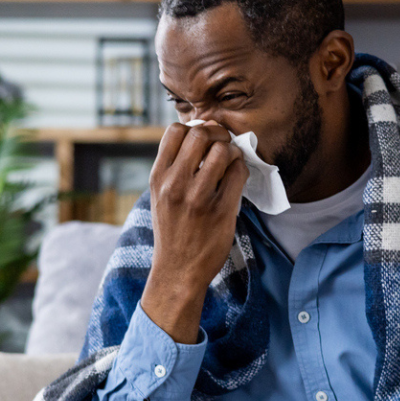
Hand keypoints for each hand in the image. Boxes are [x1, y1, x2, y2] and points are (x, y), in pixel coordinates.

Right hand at [141, 120, 247, 343]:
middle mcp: (175, 184)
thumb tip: (201, 132)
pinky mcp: (221, 211)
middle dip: (217, 135)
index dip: (194, 128)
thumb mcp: (160, 195)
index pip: (175, 131)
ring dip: (231, 152)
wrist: (177, 271)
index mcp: (158, 178)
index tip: (203, 139)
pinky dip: (241, 169)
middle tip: (222, 147)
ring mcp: (198, 198)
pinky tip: (237, 178)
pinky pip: (239, 173)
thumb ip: (174, 167)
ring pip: (223, 151)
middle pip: (201, 134)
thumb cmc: (172, 230)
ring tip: (231, 164)